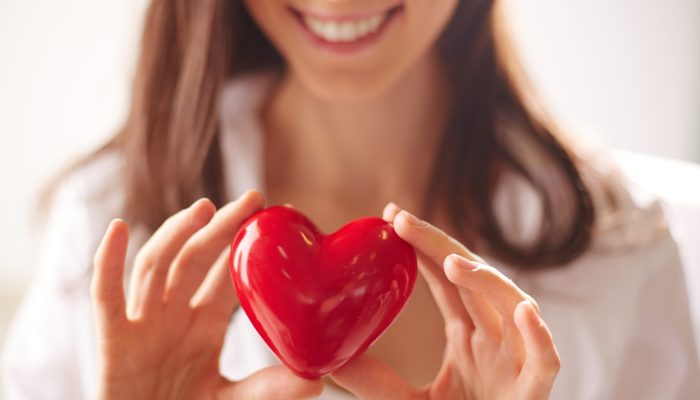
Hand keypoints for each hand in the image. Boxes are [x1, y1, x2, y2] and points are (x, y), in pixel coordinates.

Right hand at [91, 191, 321, 399]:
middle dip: (220, 227)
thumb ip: (268, 388)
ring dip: (176, 234)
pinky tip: (117, 228)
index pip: (226, 275)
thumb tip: (317, 381)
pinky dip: (107, 261)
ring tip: (205, 208)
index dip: (245, 247)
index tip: (273, 217)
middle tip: (251, 198)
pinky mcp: (113, 339)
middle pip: (195, 259)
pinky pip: (106, 295)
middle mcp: (173, 316)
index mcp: (204, 325)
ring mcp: (143, 324)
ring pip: (157, 266)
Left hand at [330, 204, 559, 399]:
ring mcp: (516, 364)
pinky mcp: (531, 394)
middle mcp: (494, 341)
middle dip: (440, 246)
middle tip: (401, 220)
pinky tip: (525, 311)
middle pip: (472, 281)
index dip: (423, 247)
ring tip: (450, 263)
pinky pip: (545, 361)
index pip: (445, 281)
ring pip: (513, 308)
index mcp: (468, 337)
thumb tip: (323, 358)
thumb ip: (371, 381)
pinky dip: (539, 336)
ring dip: (487, 281)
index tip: (392, 217)